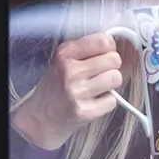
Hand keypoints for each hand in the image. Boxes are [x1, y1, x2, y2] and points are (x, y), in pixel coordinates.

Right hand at [11, 33, 124, 149]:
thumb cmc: (58, 85)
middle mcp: (70, 71)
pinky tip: (92, 102)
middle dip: (111, 66)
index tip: (104, 54)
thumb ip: (86, 48)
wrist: (42, 117)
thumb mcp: (64, 60)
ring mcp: (77, 92)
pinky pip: (112, 100)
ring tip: (96, 87)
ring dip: (110, 84)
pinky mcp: (85, 111)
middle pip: (114, 59)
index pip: (103, 41)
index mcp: (65, 54)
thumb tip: (113, 42)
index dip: (109, 48)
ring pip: (116, 78)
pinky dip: (106, 102)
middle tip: (98, 74)